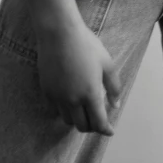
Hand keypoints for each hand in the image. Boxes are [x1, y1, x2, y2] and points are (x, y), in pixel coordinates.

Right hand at [34, 19, 119, 136]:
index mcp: (91, 94)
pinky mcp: (46, 90)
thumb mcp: (107, 64)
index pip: (99, 123)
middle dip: (92, 126)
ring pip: (67, 120)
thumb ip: (113, 88)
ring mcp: (57, 96)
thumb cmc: (86, 45)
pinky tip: (70, 101)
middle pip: (82, 126)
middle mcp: (73, 99)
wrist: (59, 32)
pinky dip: (64, 110)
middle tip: (97, 119)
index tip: (110, 130)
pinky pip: (55, 109)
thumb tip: (115, 105)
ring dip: (77, 119)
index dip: (106, 130)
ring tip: (83, 110)